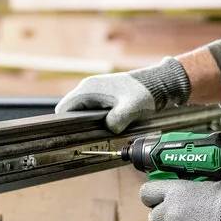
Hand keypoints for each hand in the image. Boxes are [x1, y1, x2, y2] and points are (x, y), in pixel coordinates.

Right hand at [54, 57, 190, 132]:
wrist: (156, 83)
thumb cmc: (143, 93)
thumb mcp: (130, 110)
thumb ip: (116, 121)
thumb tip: (109, 129)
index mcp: (88, 89)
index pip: (64, 108)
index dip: (65, 123)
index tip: (73, 136)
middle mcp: (89, 88)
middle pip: (72, 111)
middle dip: (78, 124)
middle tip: (89, 137)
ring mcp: (96, 91)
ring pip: (83, 111)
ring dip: (89, 122)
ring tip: (100, 131)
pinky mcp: (104, 95)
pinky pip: (93, 109)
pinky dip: (97, 118)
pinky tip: (108, 125)